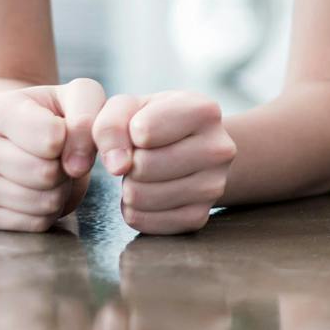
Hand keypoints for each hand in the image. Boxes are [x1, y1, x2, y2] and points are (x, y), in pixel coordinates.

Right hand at [0, 78, 104, 231]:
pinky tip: (40, 190)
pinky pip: (36, 223)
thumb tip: (76, 166)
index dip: (73, 137)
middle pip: (46, 173)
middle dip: (66, 166)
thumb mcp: (80, 97)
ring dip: (60, 189)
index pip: (53, 138)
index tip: (66, 130)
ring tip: (51, 170)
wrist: (26, 134)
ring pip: (43, 202)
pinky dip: (50, 211)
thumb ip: (87, 118)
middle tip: (59, 155)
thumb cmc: (57, 114)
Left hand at [93, 89, 236, 234]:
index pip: (143, 132)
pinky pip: (143, 221)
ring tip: (147, 173)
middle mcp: (218, 149)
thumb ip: (110, 125)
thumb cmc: (152, 121)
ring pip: (139, 197)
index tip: (142, 129)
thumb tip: (117, 167)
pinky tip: (151, 192)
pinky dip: (136, 209)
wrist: (187, 146)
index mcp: (205, 111)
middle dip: (129, 163)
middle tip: (143, 155)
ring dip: (130, 186)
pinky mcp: (199, 216)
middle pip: (142, 167)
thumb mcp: (128, 107)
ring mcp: (213, 186)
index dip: (130, 133)